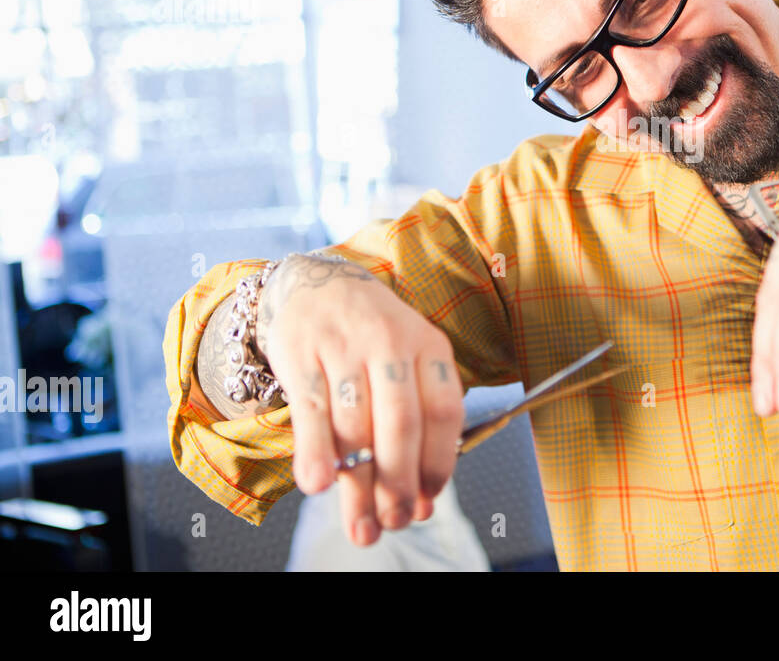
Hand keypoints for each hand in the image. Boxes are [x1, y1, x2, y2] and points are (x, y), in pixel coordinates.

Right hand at [258, 254, 464, 545]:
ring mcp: (345, 348)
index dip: (439, 463)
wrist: (317, 283)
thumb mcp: (408, 362)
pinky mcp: (301, 355)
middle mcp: (391, 344)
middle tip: (395, 523)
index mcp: (429, 346)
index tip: (428, 502)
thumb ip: (418, 426)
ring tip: (362, 528)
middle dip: (399, 483)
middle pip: (401, 424)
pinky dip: (315, 451)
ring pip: (355, 426)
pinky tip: (318, 485)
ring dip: (358, 486)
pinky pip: (310, 411)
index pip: (444, 412)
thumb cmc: (373, 338)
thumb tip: (424, 502)